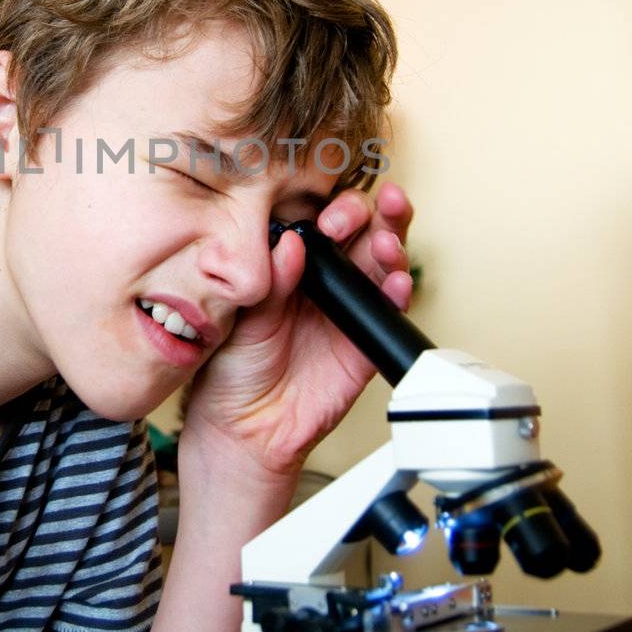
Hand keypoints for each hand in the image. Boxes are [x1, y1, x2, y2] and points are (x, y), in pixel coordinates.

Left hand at [183, 182, 413, 482]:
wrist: (242, 425)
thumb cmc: (233, 364)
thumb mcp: (243, 316)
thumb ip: (270, 281)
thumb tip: (292, 243)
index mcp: (293, 261)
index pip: (322, 217)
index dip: (330, 206)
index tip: (324, 212)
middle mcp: (327, 277)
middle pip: (363, 229)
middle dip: (368, 213)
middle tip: (350, 220)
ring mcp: (350, 306)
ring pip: (384, 261)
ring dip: (392, 243)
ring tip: (385, 244)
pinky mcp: (366, 340)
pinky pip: (390, 311)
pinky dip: (398, 292)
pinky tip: (397, 282)